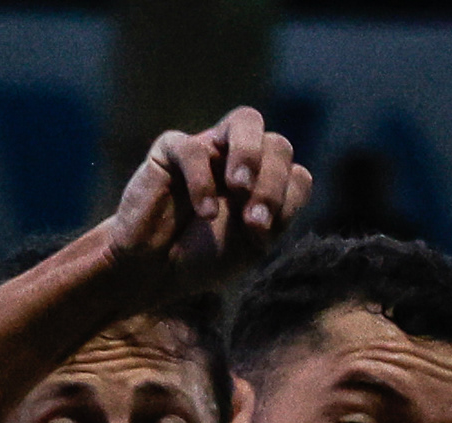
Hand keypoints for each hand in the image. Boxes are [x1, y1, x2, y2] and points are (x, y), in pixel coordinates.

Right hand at [103, 107, 310, 299]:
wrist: (155, 272)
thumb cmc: (202, 258)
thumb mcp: (251, 246)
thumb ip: (278, 213)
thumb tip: (296, 174)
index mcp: (263, 184)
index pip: (294, 172)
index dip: (285, 199)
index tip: (262, 233)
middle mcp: (239, 159)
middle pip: (277, 143)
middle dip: (272, 181)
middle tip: (253, 220)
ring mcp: (208, 149)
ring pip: (246, 121)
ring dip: (249, 154)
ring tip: (239, 188)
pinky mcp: (170, 151)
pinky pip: (193, 148)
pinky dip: (202, 181)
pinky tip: (204, 212)